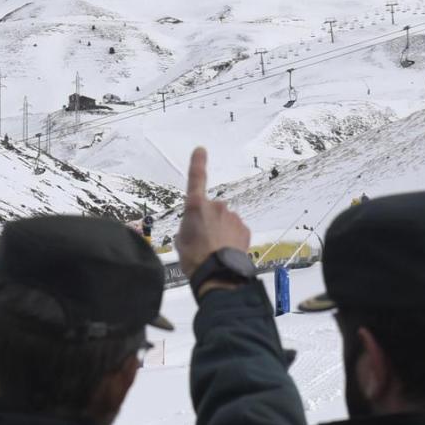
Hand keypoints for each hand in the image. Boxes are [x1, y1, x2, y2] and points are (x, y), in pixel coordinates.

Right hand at [176, 147, 249, 278]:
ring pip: (224, 221)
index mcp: (195, 206)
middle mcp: (216, 206)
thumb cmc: (194, 258)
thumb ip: (187, 228)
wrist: (218, 273)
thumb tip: (193, 230)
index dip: (198, 163)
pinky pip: (235, 231)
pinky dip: (231, 239)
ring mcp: (232, 217)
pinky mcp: (244, 228)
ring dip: (220, 231)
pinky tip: (225, 252)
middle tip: (202, 242)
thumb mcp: (180, 241)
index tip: (201, 150)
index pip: (196, 178)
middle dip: (208, 222)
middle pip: (211, 210)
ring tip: (213, 250)